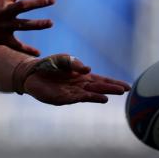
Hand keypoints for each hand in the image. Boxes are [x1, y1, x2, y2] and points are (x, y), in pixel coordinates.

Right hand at [0, 0, 53, 55]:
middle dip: (39, 2)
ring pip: (23, 25)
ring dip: (38, 24)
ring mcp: (3, 26)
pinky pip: (16, 45)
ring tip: (50, 23)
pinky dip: (27, 50)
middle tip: (52, 0)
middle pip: (24, 6)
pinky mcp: (0, 39)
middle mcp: (3, 11)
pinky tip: (38, 52)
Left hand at [14, 53, 130, 105]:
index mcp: (82, 76)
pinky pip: (78, 98)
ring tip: (113, 95)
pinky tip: (98, 98)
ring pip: (90, 94)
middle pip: (99, 87)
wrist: (31, 73)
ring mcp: (72, 93)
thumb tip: (88, 70)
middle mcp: (80, 86)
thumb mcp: (63, 59)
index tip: (127, 86)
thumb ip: (75, 63)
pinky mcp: (63, 98)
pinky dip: (89, 98)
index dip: (114, 82)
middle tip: (125, 90)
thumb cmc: (49, 65)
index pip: (101, 79)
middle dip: (111, 88)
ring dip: (101, 94)